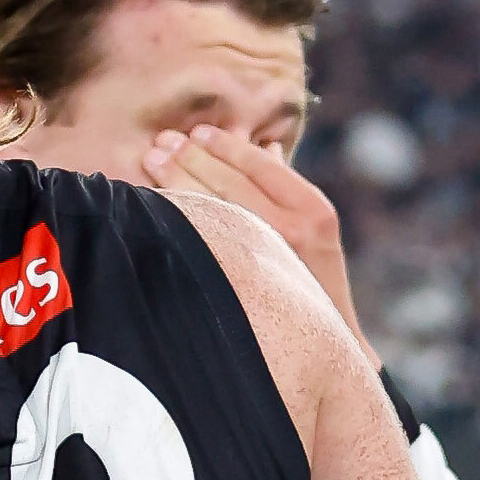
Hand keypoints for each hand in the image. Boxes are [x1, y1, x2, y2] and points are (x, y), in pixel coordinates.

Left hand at [144, 126, 374, 360]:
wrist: (327, 347)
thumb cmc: (317, 286)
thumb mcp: (316, 234)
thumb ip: (289, 192)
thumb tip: (268, 149)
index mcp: (314, 212)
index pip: (260, 165)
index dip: (225, 145)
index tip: (196, 132)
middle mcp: (292, 230)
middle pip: (229, 181)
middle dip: (191, 157)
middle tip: (161, 141)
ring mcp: (265, 255)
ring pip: (210, 206)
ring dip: (176, 179)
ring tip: (153, 160)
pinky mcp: (239, 279)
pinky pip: (201, 237)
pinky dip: (179, 215)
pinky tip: (157, 202)